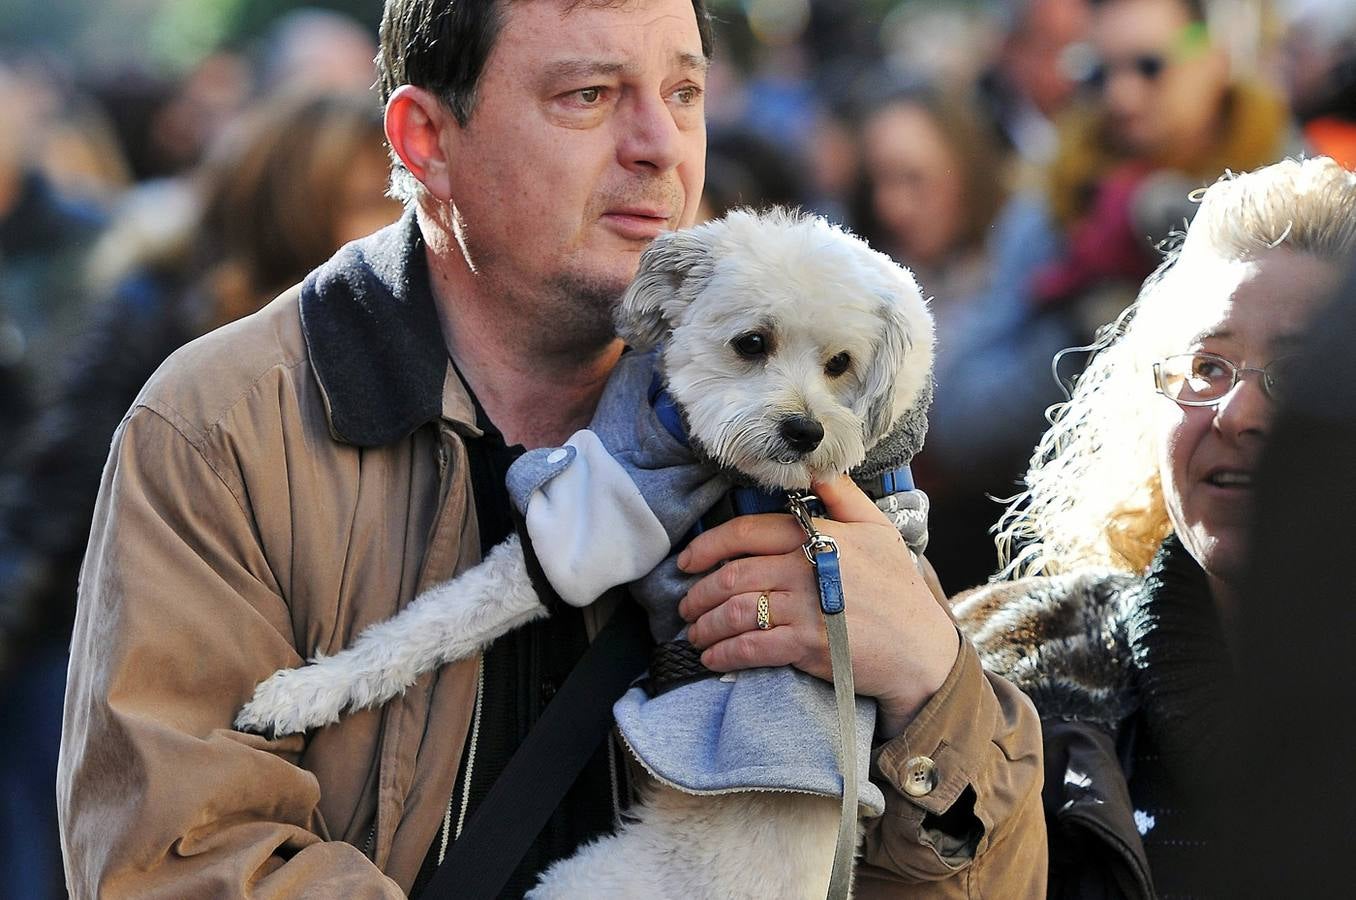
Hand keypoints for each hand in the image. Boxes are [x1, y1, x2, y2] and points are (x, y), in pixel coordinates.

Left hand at [677, 475, 959, 736]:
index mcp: (815, 536)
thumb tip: (813, 469)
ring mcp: (805, 607)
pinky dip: (724, 653)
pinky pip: (751, 647)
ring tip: (694, 633)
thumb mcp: (877, 529)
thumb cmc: (897, 588)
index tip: (686, 561)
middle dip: (698, 593)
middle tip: (685, 605)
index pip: (745, 532)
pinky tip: (712, 658)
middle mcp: (805, 568)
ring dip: (705, 624)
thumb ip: (842, 495)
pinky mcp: (807, 645)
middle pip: (732, 575)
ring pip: (735, 611)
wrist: (920, 649)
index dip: (707, 546)